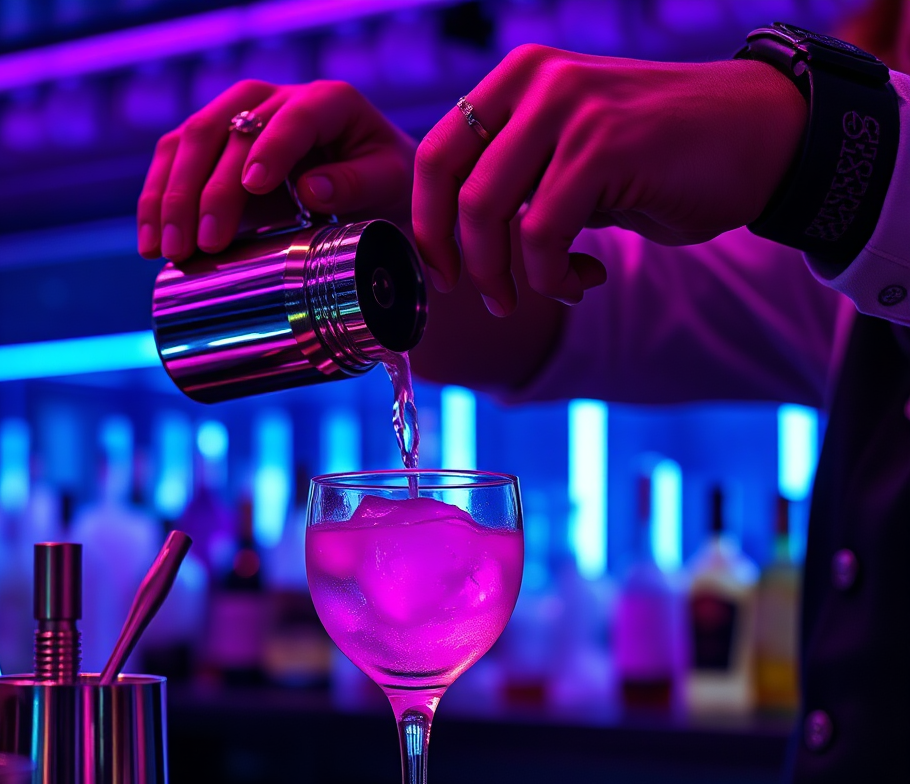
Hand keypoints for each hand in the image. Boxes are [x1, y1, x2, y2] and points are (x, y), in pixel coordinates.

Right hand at [137, 80, 415, 261]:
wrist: (376, 188)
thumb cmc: (386, 188)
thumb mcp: (387, 186)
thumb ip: (357, 184)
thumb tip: (309, 189)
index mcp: (328, 102)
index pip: (294, 117)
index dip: (271, 147)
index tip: (254, 187)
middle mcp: (277, 99)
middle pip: (226, 129)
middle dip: (206, 190)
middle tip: (201, 245)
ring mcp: (239, 116)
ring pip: (190, 141)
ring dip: (170, 198)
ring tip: (167, 251)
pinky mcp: (215, 143)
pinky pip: (174, 160)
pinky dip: (157, 201)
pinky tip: (151, 240)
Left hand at [413, 45, 806, 313]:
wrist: (759, 138)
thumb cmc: (663, 159)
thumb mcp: (574, 159)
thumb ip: (521, 181)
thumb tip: (463, 239)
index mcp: (519, 81)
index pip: (436, 154)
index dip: (426, 223)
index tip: (443, 272)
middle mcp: (537, 81)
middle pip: (451, 185)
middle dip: (458, 259)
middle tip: (489, 299)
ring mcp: (570, 106)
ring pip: (488, 212)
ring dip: (506, 276)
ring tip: (546, 292)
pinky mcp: (604, 143)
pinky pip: (542, 234)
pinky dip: (553, 276)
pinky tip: (584, 278)